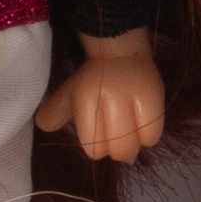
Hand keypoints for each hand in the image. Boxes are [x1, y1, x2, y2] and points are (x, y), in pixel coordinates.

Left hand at [35, 30, 165, 161]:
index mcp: (87, 97)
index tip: (97, 139)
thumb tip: (43, 126)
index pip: (93, 145)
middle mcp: (112, 97)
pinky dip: (147, 137)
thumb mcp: (69, 92)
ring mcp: (137, 97)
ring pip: (137, 143)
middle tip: (114, 141)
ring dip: (132, 145)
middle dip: (114, 151)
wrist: (121, 50)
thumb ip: (55, 112)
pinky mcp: (157, 96)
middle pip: (117, 148)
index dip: (96, 148)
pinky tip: (141, 128)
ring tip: (129, 135)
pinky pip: (154, 133)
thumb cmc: (92, 77)